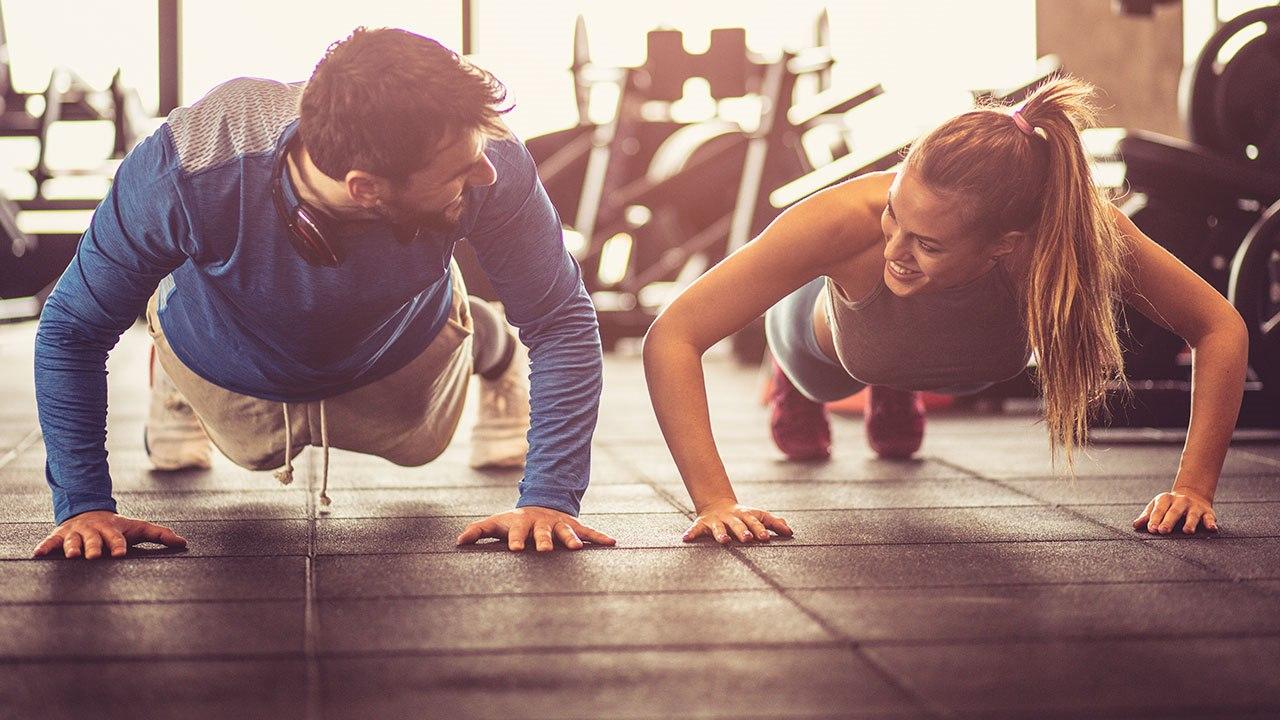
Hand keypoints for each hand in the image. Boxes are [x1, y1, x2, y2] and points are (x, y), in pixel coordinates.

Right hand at [32, 510, 187, 558]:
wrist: (89, 512)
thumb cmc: (117, 527)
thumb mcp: (138, 528)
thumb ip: (160, 535)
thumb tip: (184, 543)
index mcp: (112, 530)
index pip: (116, 539)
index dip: (118, 545)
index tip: (120, 553)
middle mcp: (93, 531)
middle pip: (94, 540)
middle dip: (94, 547)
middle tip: (94, 556)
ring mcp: (76, 533)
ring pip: (72, 542)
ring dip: (72, 548)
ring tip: (71, 556)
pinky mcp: (60, 536)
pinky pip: (50, 542)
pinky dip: (44, 547)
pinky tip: (38, 554)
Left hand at [456, 506, 616, 551]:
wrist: (541, 504)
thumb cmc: (515, 521)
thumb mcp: (496, 524)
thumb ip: (478, 531)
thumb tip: (458, 541)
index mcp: (522, 523)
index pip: (517, 532)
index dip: (516, 539)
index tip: (514, 549)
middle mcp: (542, 523)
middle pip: (542, 533)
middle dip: (544, 541)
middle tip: (544, 550)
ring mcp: (559, 525)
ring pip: (566, 533)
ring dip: (571, 540)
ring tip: (576, 549)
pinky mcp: (574, 527)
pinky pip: (588, 532)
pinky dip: (599, 537)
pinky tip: (612, 543)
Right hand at [684, 499, 792, 544]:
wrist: (717, 504)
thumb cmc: (743, 516)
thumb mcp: (758, 516)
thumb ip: (773, 523)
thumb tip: (790, 532)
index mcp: (747, 515)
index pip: (756, 520)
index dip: (761, 528)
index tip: (766, 538)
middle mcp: (732, 517)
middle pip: (738, 524)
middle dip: (743, 531)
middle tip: (748, 539)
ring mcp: (717, 520)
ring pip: (719, 527)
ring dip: (721, 534)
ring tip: (723, 541)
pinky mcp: (702, 523)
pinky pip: (695, 528)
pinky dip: (691, 533)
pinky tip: (686, 539)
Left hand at [1133, 488, 1218, 534]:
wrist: (1192, 494)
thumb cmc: (1169, 506)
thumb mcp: (1157, 507)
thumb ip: (1147, 516)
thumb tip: (1135, 525)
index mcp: (1165, 499)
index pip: (1159, 510)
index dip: (1154, 519)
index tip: (1151, 529)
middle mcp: (1180, 501)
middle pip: (1174, 512)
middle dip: (1168, 521)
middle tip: (1163, 531)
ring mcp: (1194, 506)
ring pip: (1192, 515)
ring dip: (1190, 523)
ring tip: (1187, 531)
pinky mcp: (1207, 512)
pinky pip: (1209, 518)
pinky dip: (1211, 523)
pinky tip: (1211, 529)